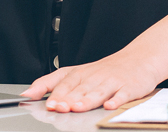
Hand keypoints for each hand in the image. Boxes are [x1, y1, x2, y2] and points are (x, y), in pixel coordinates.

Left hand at [21, 0, 167, 112]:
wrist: (138, 60)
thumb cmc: (105, 70)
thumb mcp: (78, 74)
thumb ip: (53, 84)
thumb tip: (29, 93)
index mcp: (80, 73)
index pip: (63, 81)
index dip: (54, 91)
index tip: (45, 101)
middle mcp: (94, 76)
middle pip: (78, 88)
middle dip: (66, 98)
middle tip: (57, 108)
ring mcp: (112, 81)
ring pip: (97, 91)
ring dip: (86, 100)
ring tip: (77, 107)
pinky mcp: (129, 87)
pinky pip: (122, 94)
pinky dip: (116, 100)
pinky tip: (109, 106)